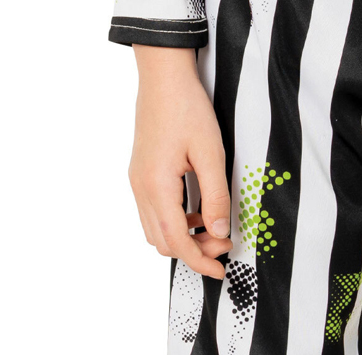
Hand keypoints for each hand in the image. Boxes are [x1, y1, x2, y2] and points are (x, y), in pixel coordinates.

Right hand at [129, 45, 231, 277]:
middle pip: (163, 243)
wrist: (163, 76)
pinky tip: (199, 213)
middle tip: (224, 242)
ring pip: (156, 231)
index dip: (199, 261)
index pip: (176, 242)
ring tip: (214, 229)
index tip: (220, 270)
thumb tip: (219, 233)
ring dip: (184, 239)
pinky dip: (176, 223)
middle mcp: (141, 188)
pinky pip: (155, 214)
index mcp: (156, 186)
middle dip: (194, 251)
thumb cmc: (187, 109)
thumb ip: (216, 198)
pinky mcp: (141, 176)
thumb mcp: (211, 154)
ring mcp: (137, 182)